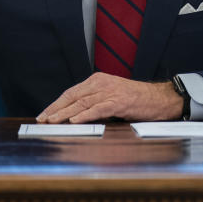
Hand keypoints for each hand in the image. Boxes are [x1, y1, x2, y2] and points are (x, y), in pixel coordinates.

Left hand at [36, 72, 182, 122]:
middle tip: (42, 119)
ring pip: (82, 103)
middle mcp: (101, 83)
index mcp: (97, 80)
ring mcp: (109, 92)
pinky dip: (84, 115)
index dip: (56, 103)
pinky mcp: (118, 102)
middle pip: (72, 96)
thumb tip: (75, 115)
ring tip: (52, 121)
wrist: (159, 98)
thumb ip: (95, 102)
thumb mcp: (111, 96)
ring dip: (64, 113)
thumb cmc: (136, 100)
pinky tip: (74, 120)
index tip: (45, 113)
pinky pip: (97, 109)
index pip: (71, 92)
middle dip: (55, 109)